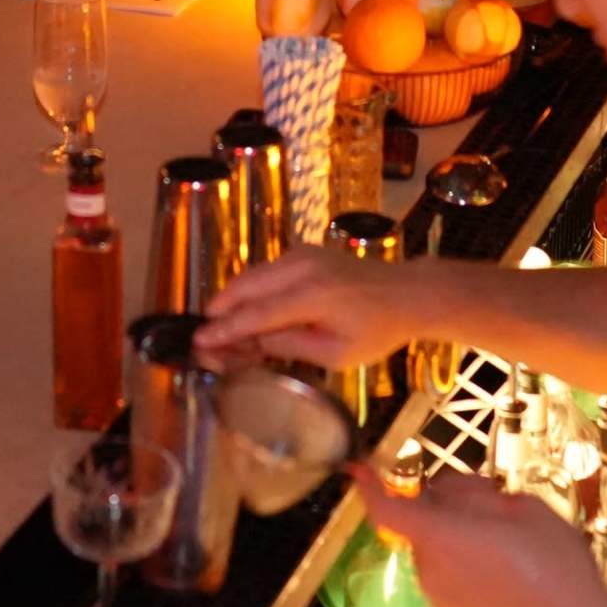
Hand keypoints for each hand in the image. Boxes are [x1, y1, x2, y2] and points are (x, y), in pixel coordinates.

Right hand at [197, 241, 433, 366]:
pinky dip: (251, 287)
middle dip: (221, 308)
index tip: (200, 339)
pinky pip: (268, 269)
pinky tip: (246, 307)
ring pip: (255, 274)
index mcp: (313, 296)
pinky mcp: (306, 252)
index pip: (257, 314)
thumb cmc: (377, 330)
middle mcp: (303, 268)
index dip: (226, 329)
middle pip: (247, 286)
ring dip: (233, 296)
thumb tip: (253, 342)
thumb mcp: (336, 354)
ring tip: (219, 323)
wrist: (406, 293)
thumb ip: (292, 346)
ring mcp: (304, 255)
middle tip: (203, 331)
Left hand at [345, 472, 606, 606]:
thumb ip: (475, 494)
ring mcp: (443, 600)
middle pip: (424, 524)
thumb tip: (448, 491)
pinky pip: (453, 579)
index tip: (359, 470)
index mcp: (441, 537)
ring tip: (514, 543)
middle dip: (447, 507)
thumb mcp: (523, 509)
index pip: (387, 510)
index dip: (369, 488)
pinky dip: (470, 566)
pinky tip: (513, 575)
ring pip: (440, 552)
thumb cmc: (554, 567)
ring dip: (461, 538)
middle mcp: (431, 570)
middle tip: (495, 503)